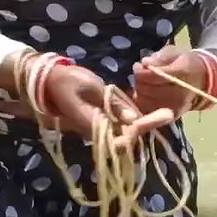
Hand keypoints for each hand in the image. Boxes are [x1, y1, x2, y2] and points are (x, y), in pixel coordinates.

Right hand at [43, 63, 175, 150]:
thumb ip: (112, 103)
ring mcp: (99, 126)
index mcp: (92, 123)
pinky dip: (135, 119)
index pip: (120, 134)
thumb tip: (133, 119)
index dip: (139, 129)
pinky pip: (120, 123)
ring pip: (125, 130)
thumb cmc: (66, 82)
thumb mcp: (90, 87)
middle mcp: (97, 130)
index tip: (155, 118)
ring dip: (144, 123)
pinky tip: (151, 112)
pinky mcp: (100, 119)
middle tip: (167, 113)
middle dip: (147, 125)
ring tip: (165, 113)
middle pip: (126, 134)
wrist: (48, 82)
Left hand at [130, 44, 207, 117]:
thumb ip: (160, 57)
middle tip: (141, 74)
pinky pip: (149, 110)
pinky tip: (147, 94)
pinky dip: (144, 102)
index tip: (139, 65)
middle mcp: (179, 94)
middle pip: (146, 90)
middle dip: (139, 81)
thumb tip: (145, 62)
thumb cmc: (187, 63)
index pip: (153, 76)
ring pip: (145, 101)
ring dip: (140, 92)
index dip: (141, 71)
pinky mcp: (172, 116)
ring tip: (144, 84)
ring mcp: (175, 107)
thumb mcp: (175, 53)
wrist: (203, 80)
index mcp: (181, 75)